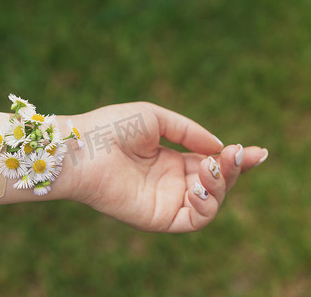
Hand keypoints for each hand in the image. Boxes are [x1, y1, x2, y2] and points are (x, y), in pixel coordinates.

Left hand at [57, 102, 267, 232]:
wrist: (82, 147)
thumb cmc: (112, 128)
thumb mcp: (157, 119)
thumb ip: (190, 132)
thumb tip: (219, 147)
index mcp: (169, 160)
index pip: (210, 163)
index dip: (234, 159)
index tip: (256, 151)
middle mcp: (169, 183)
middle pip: (215, 183)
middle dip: (232, 170)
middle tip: (237, 154)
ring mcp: (164, 201)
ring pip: (209, 203)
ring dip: (220, 185)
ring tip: (209, 165)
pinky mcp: (157, 218)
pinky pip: (194, 221)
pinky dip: (206, 206)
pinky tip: (200, 185)